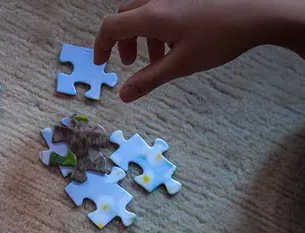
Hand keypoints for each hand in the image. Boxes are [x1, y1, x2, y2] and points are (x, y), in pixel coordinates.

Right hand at [94, 0, 304, 101]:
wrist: (258, 12)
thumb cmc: (220, 36)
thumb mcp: (181, 64)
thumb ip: (149, 80)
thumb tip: (123, 95)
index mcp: (151, 17)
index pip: (111, 27)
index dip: (101, 46)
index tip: (101, 62)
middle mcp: (158, 2)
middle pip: (125, 18)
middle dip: (122, 42)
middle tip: (129, 63)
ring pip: (144, 13)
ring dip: (142, 36)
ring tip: (157, 58)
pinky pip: (161, 9)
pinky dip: (159, 27)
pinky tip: (176, 44)